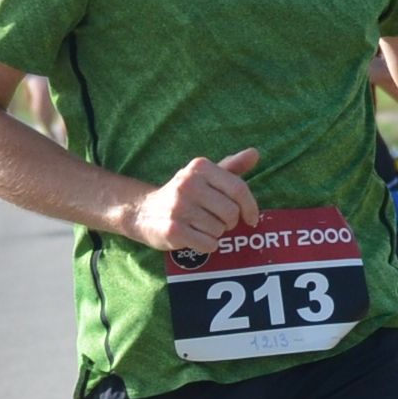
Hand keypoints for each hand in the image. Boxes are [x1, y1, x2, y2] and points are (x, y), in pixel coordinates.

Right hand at [127, 147, 262, 258]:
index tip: (252, 218)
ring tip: (201, 226)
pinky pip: (208, 244)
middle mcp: (189, 184)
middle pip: (231, 212)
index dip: (250, 207)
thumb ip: (231, 166)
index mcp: (200, 167)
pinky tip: (195, 237)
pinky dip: (207, 245)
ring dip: (215, 233)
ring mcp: (179, 207)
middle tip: (218, 221)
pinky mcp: (173, 229)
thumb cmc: (183, 194)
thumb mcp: (204, 176)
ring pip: (219, 229)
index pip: (238, 189)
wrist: (142, 211)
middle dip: (230, 222)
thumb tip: (255, 153)